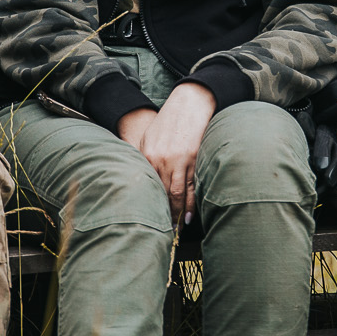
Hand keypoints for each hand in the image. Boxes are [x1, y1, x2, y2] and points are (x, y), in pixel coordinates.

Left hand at [136, 83, 215, 223]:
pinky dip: (190, 201)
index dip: (149, 205)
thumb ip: (144, 158)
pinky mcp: (195, 158)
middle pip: (161, 194)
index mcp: (148, 156)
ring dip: (177, 213)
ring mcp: (179, 160)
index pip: (147, 187)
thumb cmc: (170, 120)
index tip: (149, 220)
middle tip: (164, 233)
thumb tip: (141, 178)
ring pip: (177, 193)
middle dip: (163, 214)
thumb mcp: (150, 137)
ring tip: (178, 229)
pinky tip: (189, 213)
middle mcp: (161, 160)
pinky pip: (192, 185)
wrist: (190, 102)